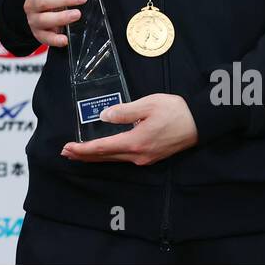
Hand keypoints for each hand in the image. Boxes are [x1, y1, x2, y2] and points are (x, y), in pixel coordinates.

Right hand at [23, 0, 87, 47]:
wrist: (39, 11)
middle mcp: (30, 2)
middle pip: (44, 1)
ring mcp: (33, 19)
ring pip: (43, 19)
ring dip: (60, 17)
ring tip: (77, 14)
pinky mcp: (38, 34)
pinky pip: (43, 38)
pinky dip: (53, 40)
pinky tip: (65, 39)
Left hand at [61, 94, 198, 165]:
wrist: (199, 123)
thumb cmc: (174, 111)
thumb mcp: (147, 105)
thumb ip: (124, 111)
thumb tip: (104, 116)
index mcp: (135, 142)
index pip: (102, 148)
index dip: (83, 149)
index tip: (67, 148)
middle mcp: (138, 155)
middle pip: (105, 157)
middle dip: (84, 155)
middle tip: (65, 153)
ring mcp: (144, 158)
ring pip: (114, 159)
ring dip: (95, 157)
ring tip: (79, 154)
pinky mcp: (150, 157)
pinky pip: (123, 159)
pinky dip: (108, 156)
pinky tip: (104, 152)